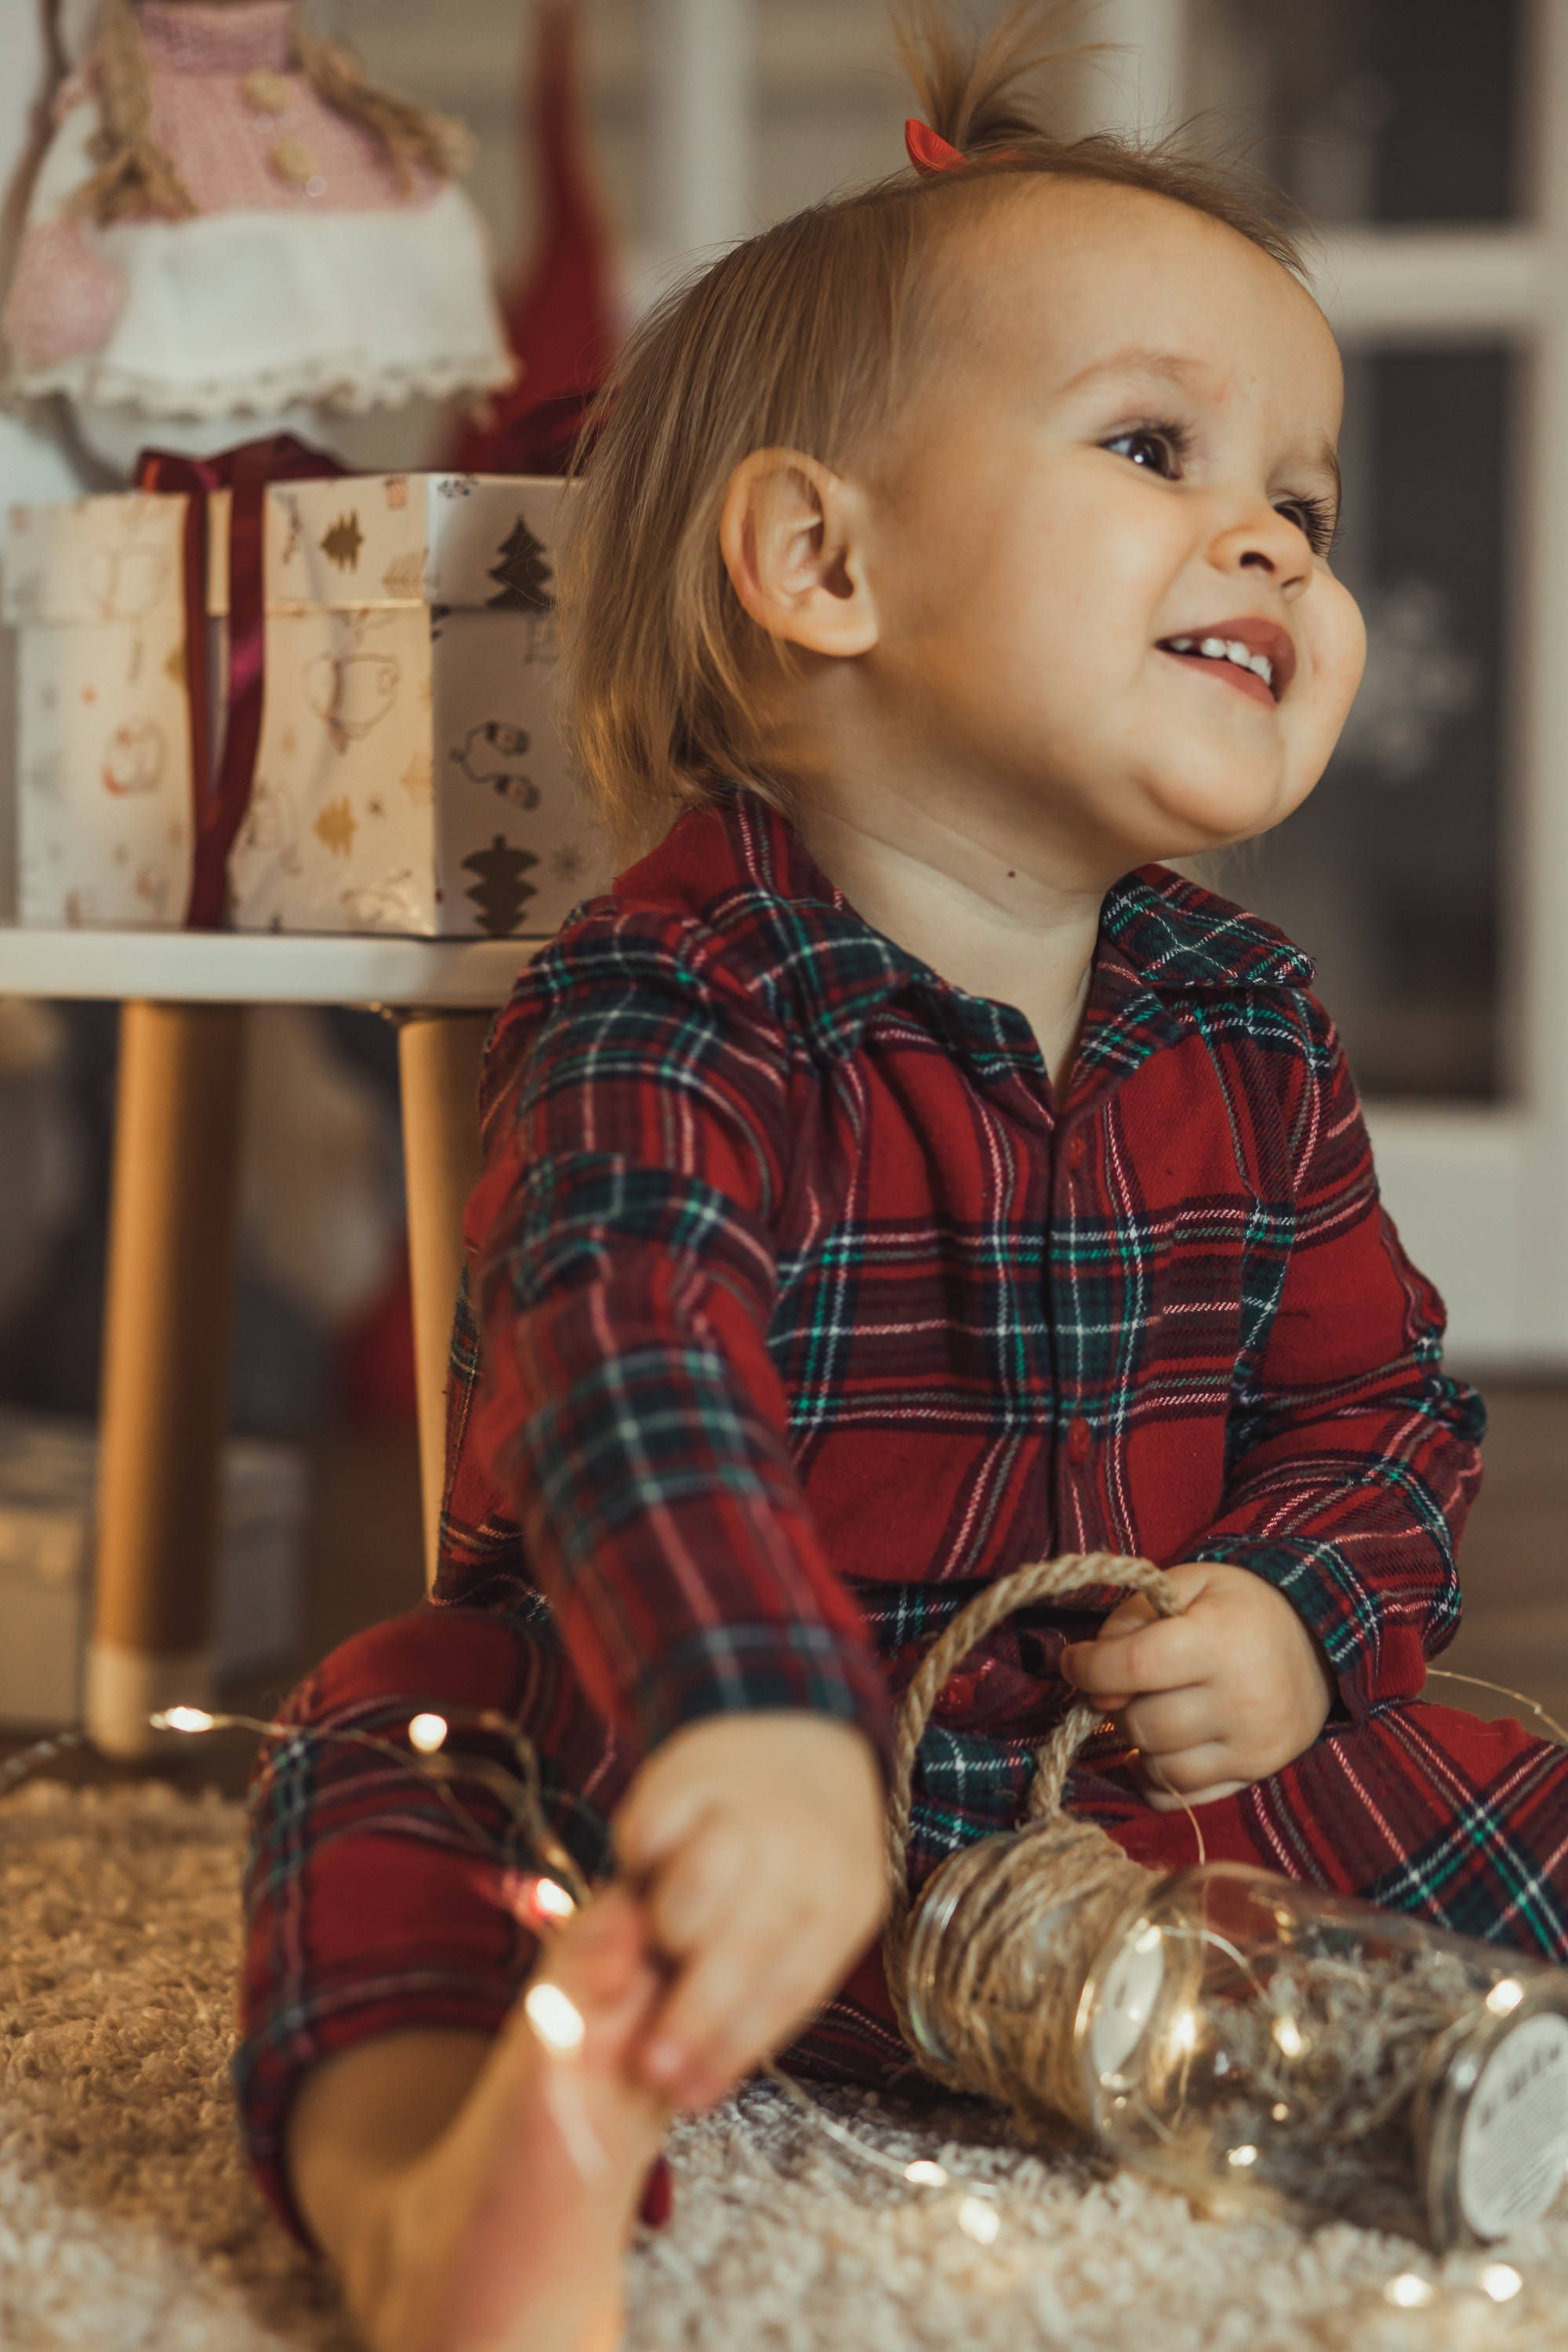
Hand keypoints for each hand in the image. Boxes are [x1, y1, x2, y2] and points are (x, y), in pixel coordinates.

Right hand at [612, 1713, 885, 2108]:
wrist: (795, 1726)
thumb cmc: (797, 1847)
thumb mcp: (816, 1906)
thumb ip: (766, 1977)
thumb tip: (697, 2081)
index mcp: (847, 1899)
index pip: (789, 1991)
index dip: (735, 2051)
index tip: (690, 2097)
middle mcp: (808, 1855)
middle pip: (743, 1954)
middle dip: (693, 2023)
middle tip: (649, 2070)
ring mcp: (751, 1810)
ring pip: (695, 1896)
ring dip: (670, 1932)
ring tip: (657, 1946)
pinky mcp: (696, 1773)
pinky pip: (653, 1837)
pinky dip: (643, 1863)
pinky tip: (643, 1873)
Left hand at [1061, 1562, 1334, 1809]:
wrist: (1317, 1644)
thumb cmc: (1239, 1608)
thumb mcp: (1188, 1583)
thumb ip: (1133, 1617)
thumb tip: (1091, 1672)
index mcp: (1221, 1640)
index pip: (1136, 1665)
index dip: (1090, 1668)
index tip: (1074, 1662)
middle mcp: (1241, 1699)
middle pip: (1142, 1723)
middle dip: (1115, 1706)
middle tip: (1118, 1686)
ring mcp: (1252, 1746)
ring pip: (1157, 1766)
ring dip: (1135, 1742)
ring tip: (1145, 1710)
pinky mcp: (1254, 1774)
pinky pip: (1180, 1797)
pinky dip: (1153, 1778)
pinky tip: (1156, 1748)